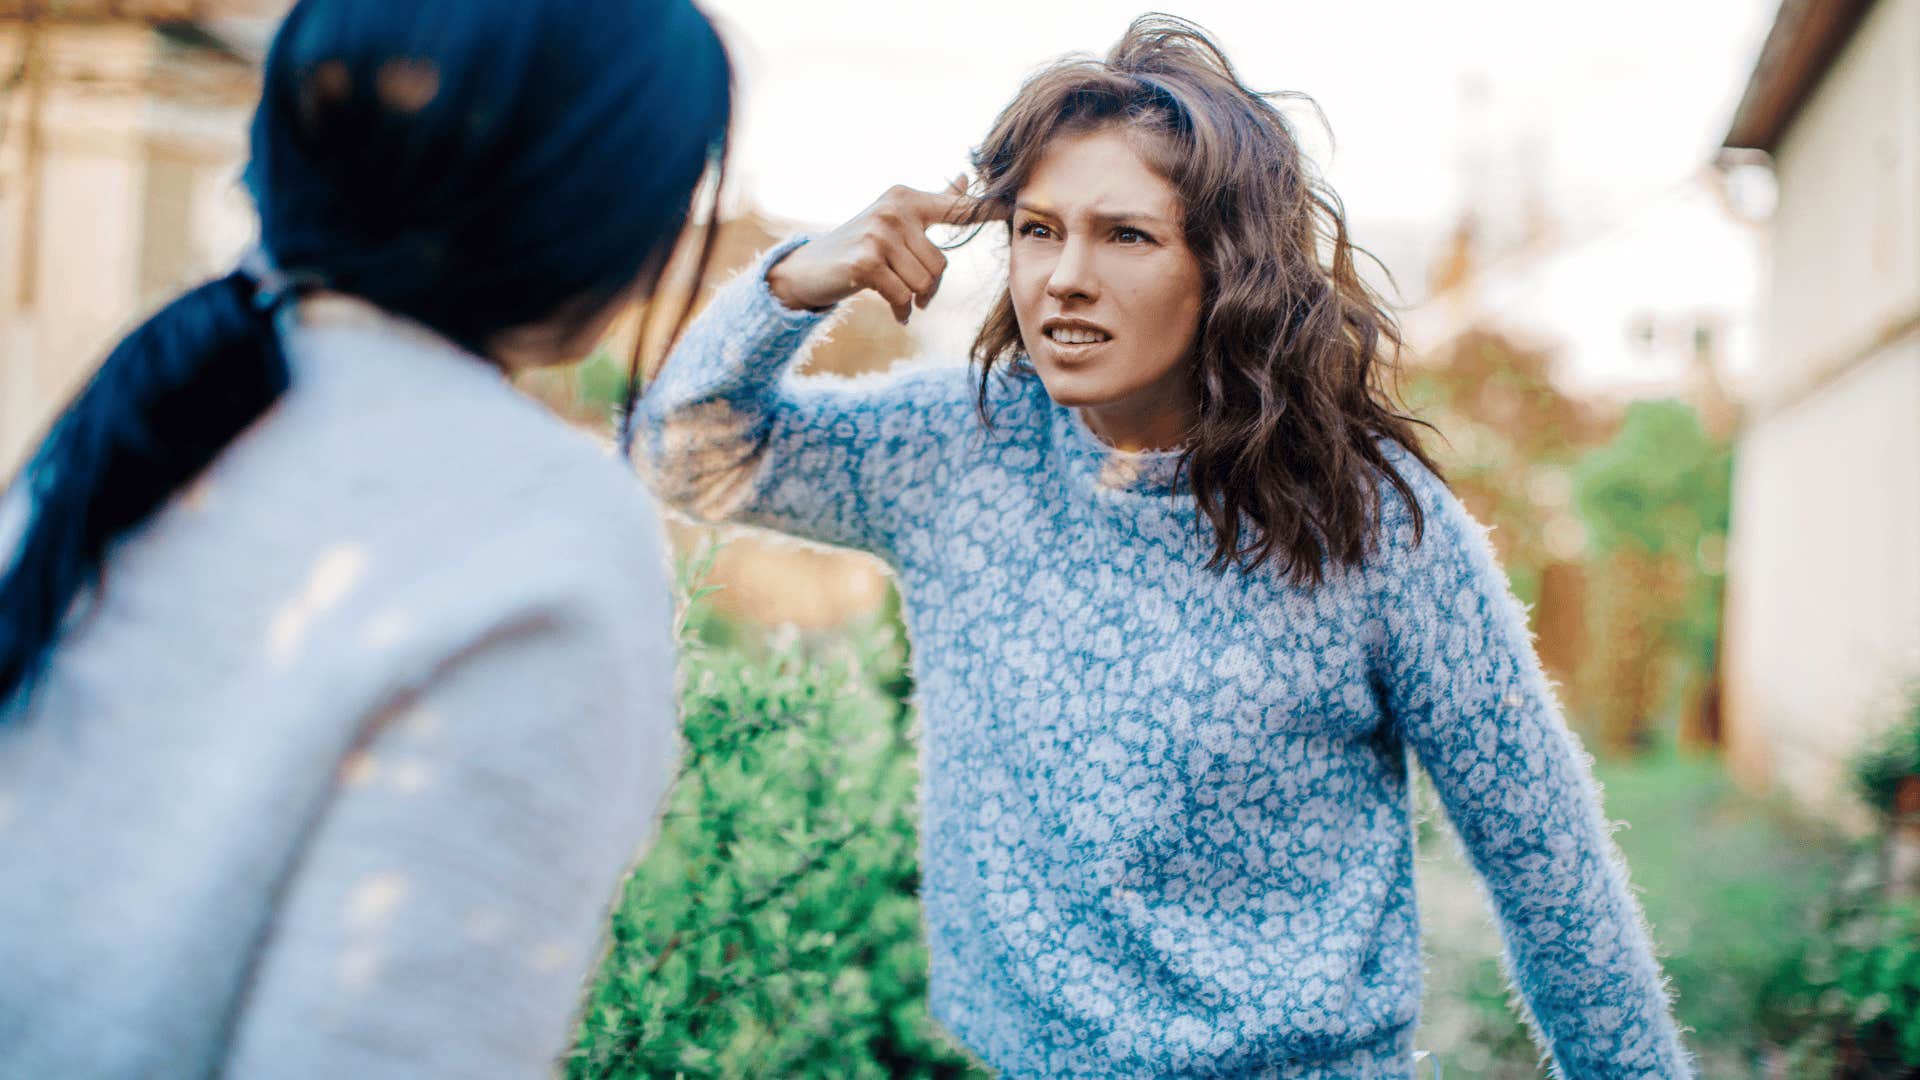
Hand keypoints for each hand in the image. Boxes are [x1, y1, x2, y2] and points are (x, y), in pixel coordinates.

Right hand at [766, 176, 981, 323]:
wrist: (808, 270)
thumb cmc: (859, 246)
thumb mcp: (896, 220)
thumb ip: (935, 202)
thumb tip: (964, 176)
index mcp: (907, 199)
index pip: (955, 207)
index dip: (985, 210)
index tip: (1012, 206)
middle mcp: (894, 210)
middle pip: (940, 265)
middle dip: (928, 286)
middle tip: (908, 288)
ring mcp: (879, 234)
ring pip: (924, 283)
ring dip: (913, 299)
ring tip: (896, 295)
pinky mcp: (866, 261)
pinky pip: (903, 296)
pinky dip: (900, 310)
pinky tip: (892, 310)